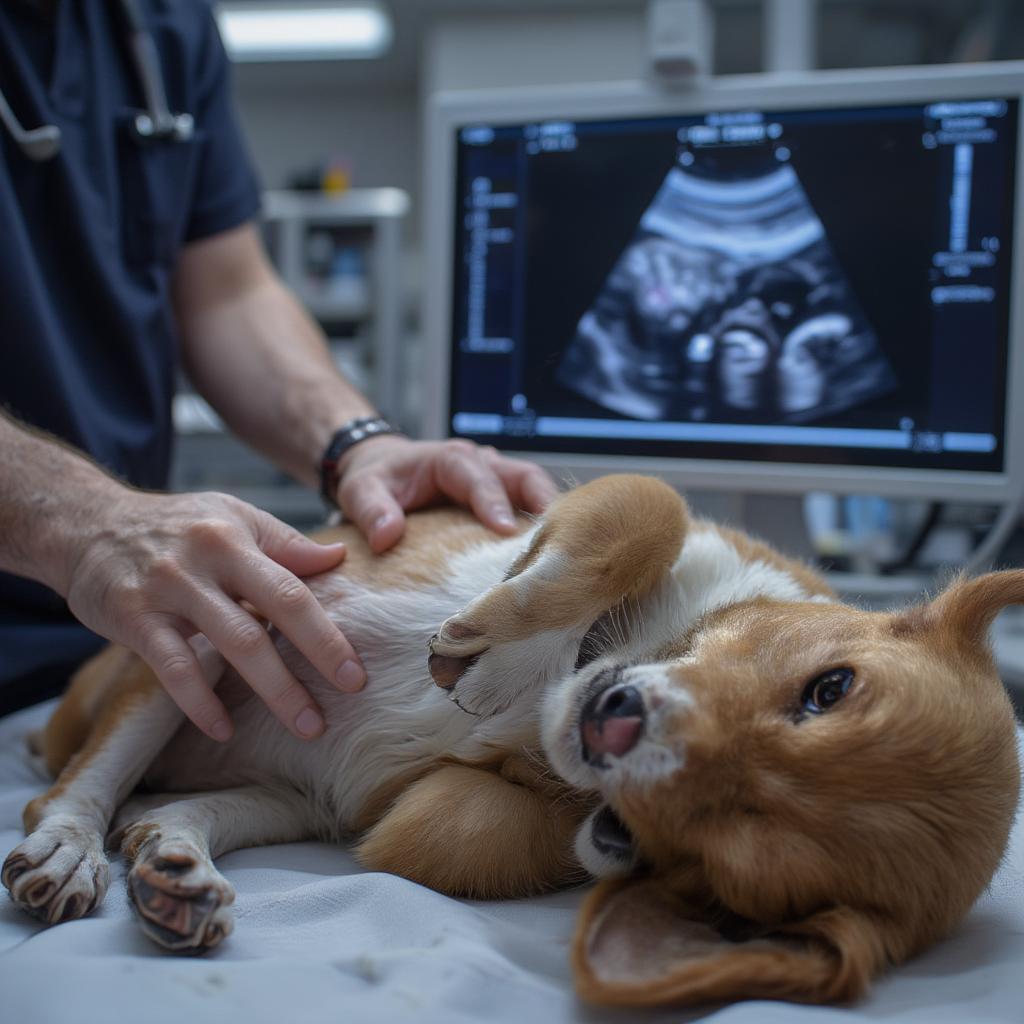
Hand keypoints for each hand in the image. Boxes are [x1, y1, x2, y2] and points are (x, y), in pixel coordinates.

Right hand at [59, 489, 365, 742]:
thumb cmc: (176, 526)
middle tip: (344, 700)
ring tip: (304, 725)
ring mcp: (168, 590)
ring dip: (272, 690)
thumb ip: (284, 542)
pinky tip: (224, 728)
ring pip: (230, 644)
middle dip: (313, 662)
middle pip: (270, 616)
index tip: (357, 671)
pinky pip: (173, 668)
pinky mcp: (133, 618)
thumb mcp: (233, 518)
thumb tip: (338, 557)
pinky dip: (200, 701)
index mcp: (236, 538)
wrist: (87, 524)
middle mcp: (205, 562)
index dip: (328, 631)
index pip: (293, 587)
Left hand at [335, 436, 559, 552]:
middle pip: (525, 478)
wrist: (382, 471)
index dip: (494, 501)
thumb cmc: (376, 478)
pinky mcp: (502, 501)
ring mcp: (497, 483)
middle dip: (543, 506)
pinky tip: (545, 562)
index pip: (479, 476)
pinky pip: (529, 512)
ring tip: (559, 555)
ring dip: (549, 521)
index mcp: (451, 459)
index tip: (505, 531)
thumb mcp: (360, 490)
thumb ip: (371, 509)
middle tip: (556, 540)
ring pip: (534, 494)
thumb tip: (386, 536)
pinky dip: (541, 532)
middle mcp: (482, 465)